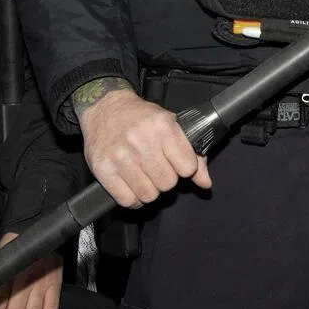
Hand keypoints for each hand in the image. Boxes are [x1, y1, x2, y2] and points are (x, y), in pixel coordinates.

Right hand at [76, 82, 211, 208]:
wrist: (105, 108)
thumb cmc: (141, 118)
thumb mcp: (170, 126)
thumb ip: (192, 154)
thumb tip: (205, 183)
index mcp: (163, 126)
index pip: (188, 168)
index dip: (184, 168)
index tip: (176, 162)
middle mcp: (142, 141)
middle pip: (168, 183)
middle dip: (165, 179)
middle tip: (157, 167)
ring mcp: (121, 156)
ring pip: (148, 195)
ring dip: (149, 189)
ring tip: (143, 174)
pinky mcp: (103, 169)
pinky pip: (127, 200)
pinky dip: (132, 197)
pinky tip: (132, 183)